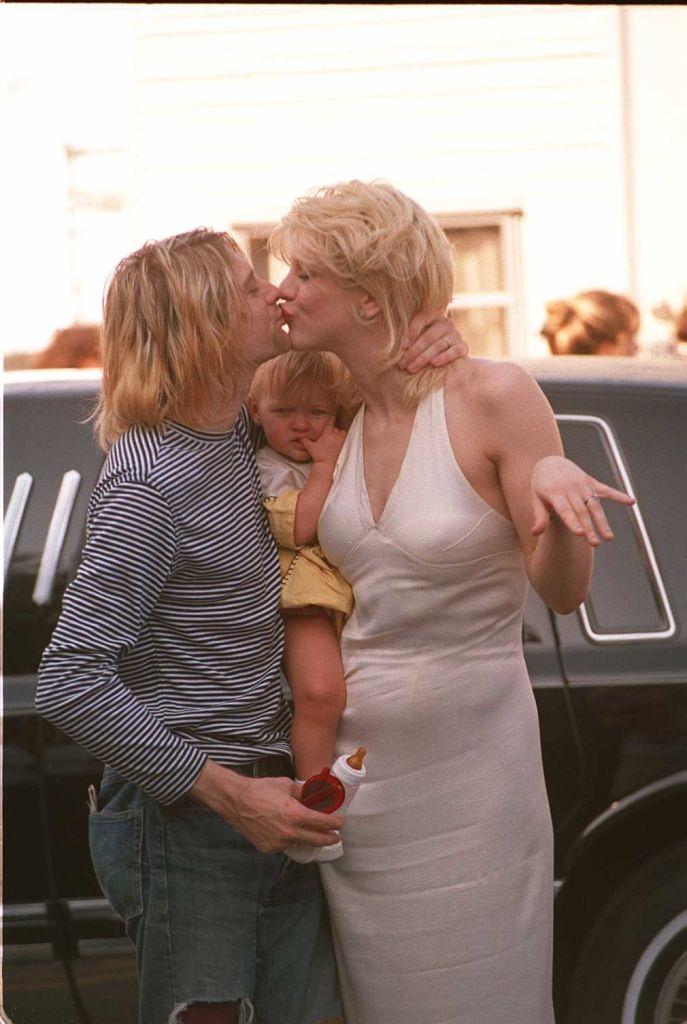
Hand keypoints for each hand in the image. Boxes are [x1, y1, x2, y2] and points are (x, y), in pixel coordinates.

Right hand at [190, 760, 342, 853]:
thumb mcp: (286, 785)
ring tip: (305, 829)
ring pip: (299, 842)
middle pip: (317, 839)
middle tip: (335, 836)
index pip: (323, 823)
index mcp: (296, 814)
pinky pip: (284, 844)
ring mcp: (279, 842)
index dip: (335, 823)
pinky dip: (287, 838)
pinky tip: (283, 829)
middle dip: (329, 838)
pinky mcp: (268, 848)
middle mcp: (289, 832)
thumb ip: (303, 793)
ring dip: (305, 836)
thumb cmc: (261, 790)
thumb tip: (315, 795)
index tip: (340, 823)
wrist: (236, 801)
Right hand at [301, 420, 346, 465]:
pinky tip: (341, 443)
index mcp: (328, 433)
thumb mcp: (310, 447)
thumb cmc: (319, 455)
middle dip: (333, 430)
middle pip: (336, 428)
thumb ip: (305, 441)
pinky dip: (344, 439)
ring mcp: (341, 440)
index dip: (331, 419)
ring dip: (340, 434)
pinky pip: (346, 439)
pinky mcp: (345, 446)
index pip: (330, 422)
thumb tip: (300, 437)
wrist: (327, 464)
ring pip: (342, 433)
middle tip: (330, 433)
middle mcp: (335, 435)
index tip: (332, 417)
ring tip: (337, 437)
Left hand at [397, 312, 467, 372]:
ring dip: (423, 358)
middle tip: (402, 364)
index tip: (401, 347)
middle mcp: (446, 323)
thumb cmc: (420, 348)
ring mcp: (455, 335)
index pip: (421, 319)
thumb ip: (400, 328)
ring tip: (411, 368)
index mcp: (432, 315)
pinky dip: (444, 357)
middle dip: (413, 351)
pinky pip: (455, 351)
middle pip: (429, 336)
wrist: (445, 360)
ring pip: (439, 345)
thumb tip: (376, 312)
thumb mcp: (411, 337)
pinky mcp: (463, 347)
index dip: (411, 332)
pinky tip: (434, 364)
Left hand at [530, 455, 634, 546]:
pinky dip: (618, 495)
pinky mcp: (591, 482)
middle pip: (582, 511)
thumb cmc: (541, 484)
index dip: (573, 522)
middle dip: (589, 528)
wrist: (550, 462)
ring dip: (602, 521)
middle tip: (595, 543)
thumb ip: (539, 516)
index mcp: (555, 493)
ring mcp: (582, 485)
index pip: (566, 510)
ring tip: (608, 537)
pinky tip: (631, 502)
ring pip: (594, 505)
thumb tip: (535, 533)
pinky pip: (606, 490)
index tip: (580, 534)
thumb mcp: (536, 498)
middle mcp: (570, 488)